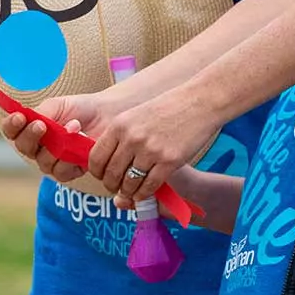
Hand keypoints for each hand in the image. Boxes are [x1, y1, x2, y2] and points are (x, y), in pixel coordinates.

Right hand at [0, 93, 110, 184]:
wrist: (106, 115)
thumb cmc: (80, 109)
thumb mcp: (58, 105)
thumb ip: (42, 114)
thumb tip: (29, 122)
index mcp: (31, 129)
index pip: (12, 131)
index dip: (12, 126)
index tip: (20, 117)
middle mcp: (38, 148)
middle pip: (24, 148)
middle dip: (31, 136)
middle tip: (42, 125)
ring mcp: (53, 161)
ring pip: (43, 162)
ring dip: (57, 145)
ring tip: (74, 126)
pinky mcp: (70, 171)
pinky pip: (61, 172)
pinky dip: (70, 158)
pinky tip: (80, 142)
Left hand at [88, 87, 220, 202]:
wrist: (199, 101)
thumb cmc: (168, 108)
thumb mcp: (136, 115)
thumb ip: (120, 135)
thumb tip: (106, 162)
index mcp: (119, 125)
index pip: (96, 158)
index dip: (97, 173)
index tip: (103, 176)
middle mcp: (131, 138)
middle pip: (111, 174)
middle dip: (112, 186)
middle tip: (117, 188)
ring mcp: (150, 150)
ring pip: (129, 184)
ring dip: (129, 192)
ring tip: (131, 192)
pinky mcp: (169, 161)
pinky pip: (149, 186)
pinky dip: (144, 193)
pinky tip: (145, 192)